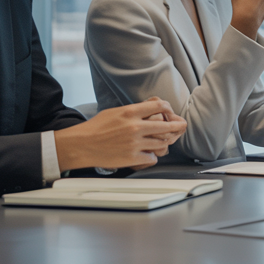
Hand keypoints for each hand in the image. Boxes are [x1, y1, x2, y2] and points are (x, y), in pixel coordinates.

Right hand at [54, 99, 187, 170]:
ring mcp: (135, 143)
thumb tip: (152, 106)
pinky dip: (152, 156)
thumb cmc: (96, 127)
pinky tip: (147, 154)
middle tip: (182, 126)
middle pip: (167, 125)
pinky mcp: (132, 158)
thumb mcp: (115, 111)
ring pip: (162, 143)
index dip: (168, 108)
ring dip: (164, 142)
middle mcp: (135, 127)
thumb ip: (134, 110)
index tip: (169, 111)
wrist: (81, 145)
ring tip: (162, 141)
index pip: (159, 106)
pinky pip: (152, 158)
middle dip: (178, 126)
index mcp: (130, 113)